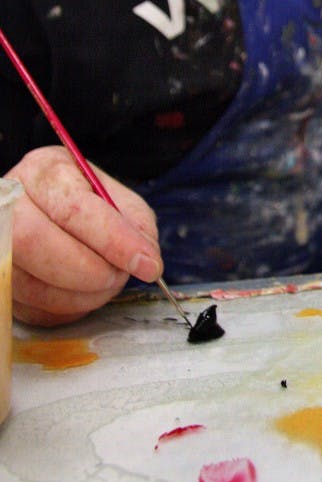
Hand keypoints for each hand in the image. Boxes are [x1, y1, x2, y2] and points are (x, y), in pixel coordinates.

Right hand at [6, 147, 162, 326]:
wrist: (47, 207)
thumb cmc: (84, 200)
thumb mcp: (115, 197)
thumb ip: (134, 223)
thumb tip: (146, 260)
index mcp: (44, 172)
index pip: (73, 208)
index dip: (113, 241)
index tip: (147, 263)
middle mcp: (9, 203)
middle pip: (35, 243)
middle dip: (89, 271)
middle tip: (119, 278)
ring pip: (29, 283)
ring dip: (81, 296)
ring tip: (106, 286)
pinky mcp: (0, 279)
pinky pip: (30, 308)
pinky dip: (66, 309)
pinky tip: (84, 295)